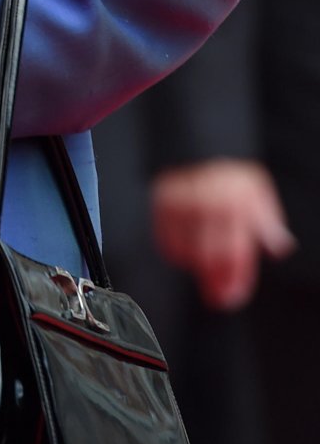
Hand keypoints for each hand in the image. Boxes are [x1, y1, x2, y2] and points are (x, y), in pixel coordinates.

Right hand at [151, 158, 296, 309]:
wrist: (198, 145)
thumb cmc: (230, 172)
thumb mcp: (258, 190)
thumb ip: (269, 221)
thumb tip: (280, 246)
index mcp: (235, 204)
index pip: (236, 252)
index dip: (235, 280)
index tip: (232, 298)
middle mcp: (208, 206)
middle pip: (210, 258)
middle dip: (214, 284)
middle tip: (216, 297)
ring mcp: (183, 205)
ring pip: (187, 253)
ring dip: (197, 269)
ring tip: (204, 270)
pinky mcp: (163, 204)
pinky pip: (167, 242)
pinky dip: (176, 254)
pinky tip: (186, 253)